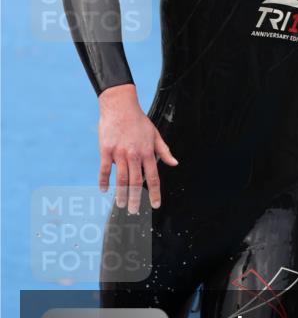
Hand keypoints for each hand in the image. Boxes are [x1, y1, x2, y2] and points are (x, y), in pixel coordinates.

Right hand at [97, 84, 178, 211]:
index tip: (155, 205)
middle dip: (136, 199)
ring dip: (121, 194)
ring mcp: (119, 153)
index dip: (155, 193)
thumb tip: (175, 163)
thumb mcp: (155, 134)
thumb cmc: (139, 121)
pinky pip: (104, 169)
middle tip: (134, 211)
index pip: (153, 177)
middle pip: (136, 182)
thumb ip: (164, 151)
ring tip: (121, 204)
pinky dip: (104, 181)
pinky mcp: (106, 150)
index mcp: (147, 152)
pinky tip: (104, 190)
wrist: (120, 106)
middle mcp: (134, 155)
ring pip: (121, 179)